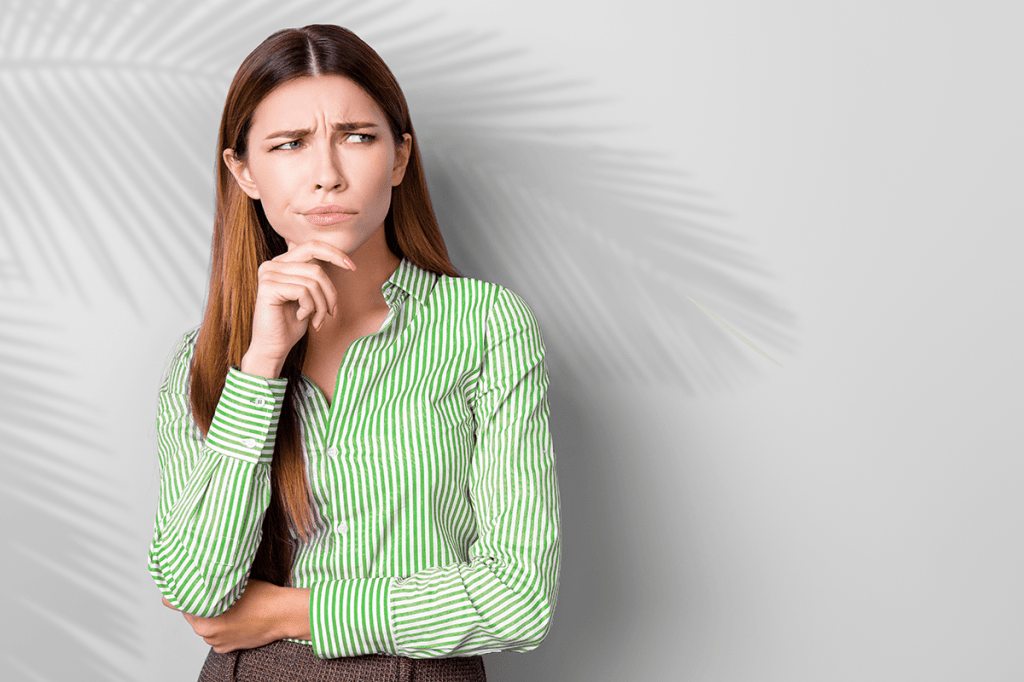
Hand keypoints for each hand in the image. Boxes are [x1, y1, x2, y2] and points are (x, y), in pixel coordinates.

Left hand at [161, 580, 310, 652]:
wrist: (283, 614)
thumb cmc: (261, 596)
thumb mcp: (231, 584)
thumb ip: (205, 586)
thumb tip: (182, 584)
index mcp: (203, 619)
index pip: (178, 604)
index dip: (184, 592)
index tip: (188, 584)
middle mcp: (206, 634)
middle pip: (193, 614)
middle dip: (200, 603)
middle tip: (215, 590)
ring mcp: (217, 643)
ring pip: (205, 624)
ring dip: (211, 614)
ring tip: (229, 602)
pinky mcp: (227, 648)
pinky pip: (216, 634)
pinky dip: (221, 626)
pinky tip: (235, 616)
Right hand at [243, 241, 354, 376]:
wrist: (274, 347)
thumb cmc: (293, 323)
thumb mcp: (308, 294)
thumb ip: (315, 276)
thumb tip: (341, 258)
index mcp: (282, 262)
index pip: (312, 246)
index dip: (335, 254)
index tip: (353, 267)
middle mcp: (272, 264)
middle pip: (316, 268)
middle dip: (330, 292)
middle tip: (332, 312)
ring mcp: (268, 274)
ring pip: (313, 282)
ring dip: (321, 306)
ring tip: (317, 320)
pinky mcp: (267, 287)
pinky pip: (304, 291)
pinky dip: (310, 308)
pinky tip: (302, 318)